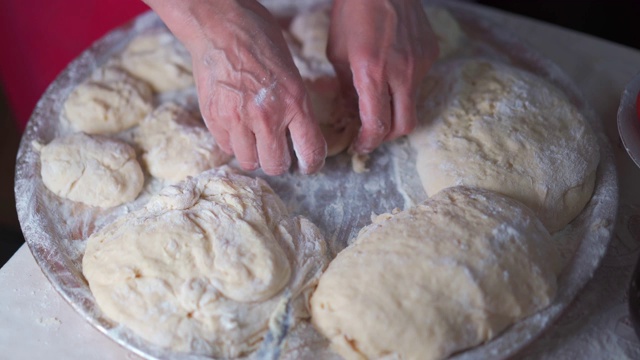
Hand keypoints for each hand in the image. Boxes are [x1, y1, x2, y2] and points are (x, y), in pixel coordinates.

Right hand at [145, 0, 326, 174]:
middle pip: (276, 166)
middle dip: (279, 162)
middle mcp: (267, 115)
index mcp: (294, 102)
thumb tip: (298, 135)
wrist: (219, 25)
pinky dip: (233, 142)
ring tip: (254, 139)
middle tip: (277, 152)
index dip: (312, 164)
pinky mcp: (214, 118)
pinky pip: (227, 147)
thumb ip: (295, 106)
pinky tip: (236, 125)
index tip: (308, 165)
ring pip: (249, 162)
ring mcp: (238, 119)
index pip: (310, 151)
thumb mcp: (291, 73)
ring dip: (254, 155)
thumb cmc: (259, 41)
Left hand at [328, 0, 438, 153]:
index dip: (367, 143)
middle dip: (387, 136)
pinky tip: (392, 69)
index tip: (359, 145)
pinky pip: (419, 80)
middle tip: (372, 133)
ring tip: (379, 95)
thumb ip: (347, 88)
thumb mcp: (338, 54)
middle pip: (404, 126)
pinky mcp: (431, 53)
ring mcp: (420, 62)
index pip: (377, 125)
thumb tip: (351, 112)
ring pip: (412, 102)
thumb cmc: (352, 13)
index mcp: (372, 72)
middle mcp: (402, 71)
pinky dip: (404, 84)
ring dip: (395, 108)